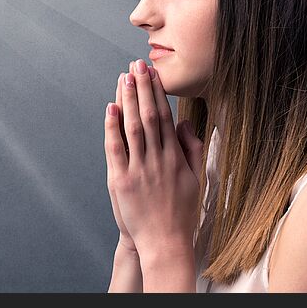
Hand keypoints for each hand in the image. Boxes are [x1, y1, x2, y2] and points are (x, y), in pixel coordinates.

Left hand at [103, 59, 203, 256]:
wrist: (165, 243)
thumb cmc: (181, 212)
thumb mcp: (195, 179)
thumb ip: (191, 148)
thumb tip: (185, 122)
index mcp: (175, 157)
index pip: (164, 117)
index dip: (157, 93)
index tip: (152, 74)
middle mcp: (157, 159)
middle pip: (148, 116)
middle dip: (142, 88)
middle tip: (136, 65)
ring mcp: (138, 169)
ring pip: (132, 127)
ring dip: (127, 100)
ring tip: (124, 77)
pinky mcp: (121, 181)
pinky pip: (116, 148)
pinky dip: (112, 126)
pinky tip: (110, 108)